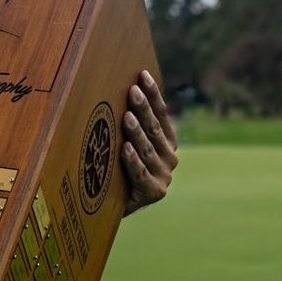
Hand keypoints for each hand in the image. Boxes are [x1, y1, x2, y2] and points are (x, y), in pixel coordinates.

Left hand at [121, 70, 178, 215]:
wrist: (111, 205)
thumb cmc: (117, 167)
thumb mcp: (126, 141)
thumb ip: (130, 121)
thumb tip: (120, 86)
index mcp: (167, 141)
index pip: (161, 113)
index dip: (153, 94)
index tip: (142, 75)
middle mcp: (170, 156)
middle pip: (154, 129)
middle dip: (143, 108)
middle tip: (132, 91)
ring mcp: (163, 174)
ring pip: (147, 149)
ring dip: (137, 132)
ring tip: (127, 117)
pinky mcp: (154, 191)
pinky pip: (140, 173)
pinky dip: (133, 161)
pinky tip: (126, 149)